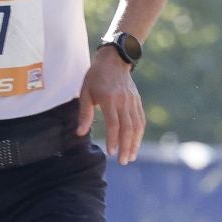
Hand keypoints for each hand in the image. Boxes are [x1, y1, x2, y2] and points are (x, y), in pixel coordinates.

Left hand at [78, 49, 144, 163]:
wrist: (114, 60)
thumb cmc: (95, 77)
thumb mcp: (85, 92)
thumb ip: (84, 114)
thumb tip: (80, 133)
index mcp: (109, 99)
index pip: (114, 123)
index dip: (113, 139)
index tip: (111, 152)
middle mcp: (123, 101)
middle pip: (128, 128)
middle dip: (126, 146)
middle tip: (123, 161)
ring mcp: (132, 101)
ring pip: (137, 126)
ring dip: (135, 143)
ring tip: (131, 157)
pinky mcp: (137, 101)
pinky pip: (141, 120)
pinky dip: (139, 134)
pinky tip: (135, 144)